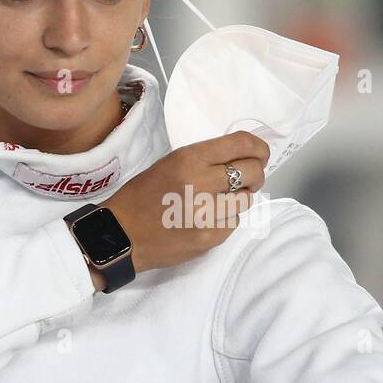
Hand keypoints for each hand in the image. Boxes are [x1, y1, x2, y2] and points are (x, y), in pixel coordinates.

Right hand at [100, 131, 270, 275]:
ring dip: (238, 199)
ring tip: (217, 202)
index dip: (259, 147)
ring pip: (246, 201)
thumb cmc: (143, 195)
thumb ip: (206, 159)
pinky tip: (205, 220)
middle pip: (253, 172)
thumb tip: (244, 157)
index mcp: (190, 158)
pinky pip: (233, 223)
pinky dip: (225, 220)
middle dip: (255, 174)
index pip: (241, 144)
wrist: (121, 234)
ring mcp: (207, 213)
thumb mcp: (171, 163)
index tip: (261, 153)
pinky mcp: (209, 238)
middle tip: (247, 179)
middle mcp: (201, 182)